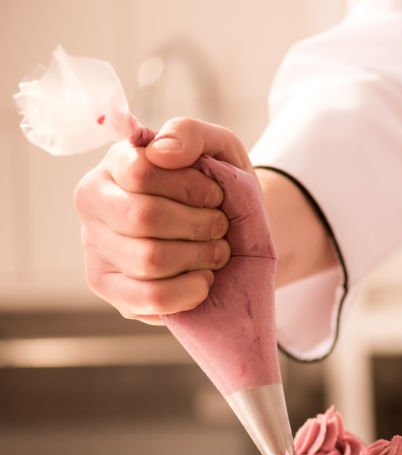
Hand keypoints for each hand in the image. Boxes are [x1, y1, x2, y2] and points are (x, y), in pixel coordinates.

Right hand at [74, 117, 252, 322]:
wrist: (233, 235)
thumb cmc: (218, 189)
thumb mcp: (217, 148)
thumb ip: (190, 134)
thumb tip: (162, 152)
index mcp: (114, 165)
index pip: (141, 172)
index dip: (191, 187)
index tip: (215, 194)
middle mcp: (94, 205)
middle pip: (144, 218)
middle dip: (199, 224)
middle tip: (220, 227)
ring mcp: (97, 250)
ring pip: (149, 259)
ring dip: (199, 256)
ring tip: (215, 251)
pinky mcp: (112, 292)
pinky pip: (151, 299)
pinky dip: (190, 290)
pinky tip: (203, 278)